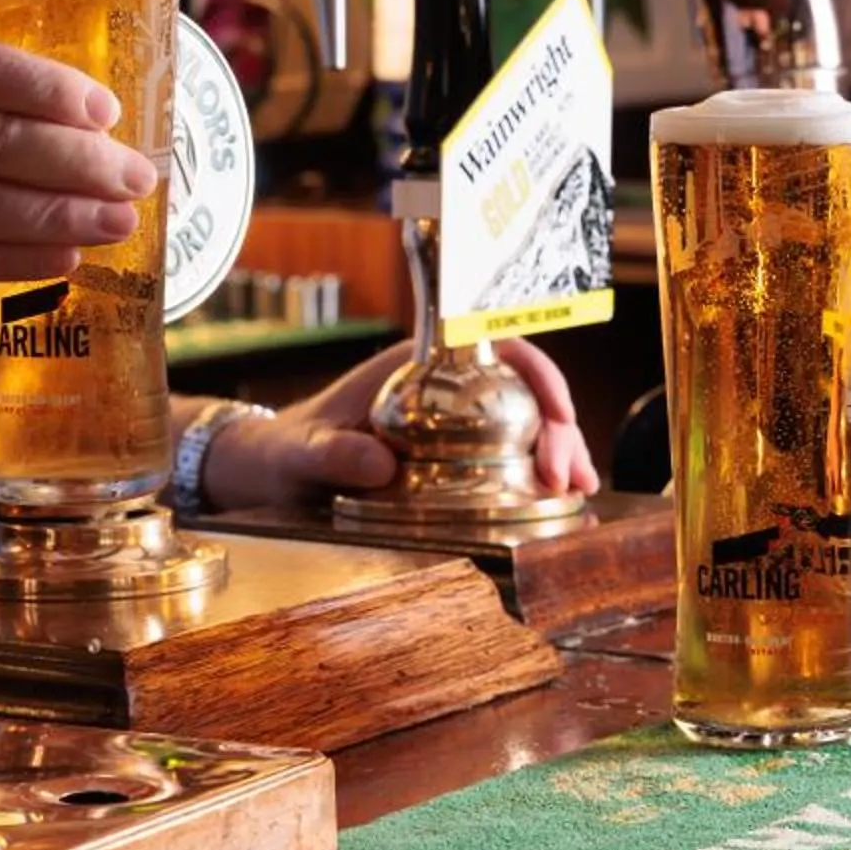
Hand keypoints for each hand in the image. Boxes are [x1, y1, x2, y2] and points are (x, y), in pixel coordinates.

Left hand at [200, 337, 602, 511]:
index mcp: (415, 366)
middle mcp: (442, 387)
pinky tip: (560, 502)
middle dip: (558, 426)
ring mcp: (451, 422)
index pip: (495, 347)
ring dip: (559, 451)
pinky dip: (538, 475)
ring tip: (579, 490)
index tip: (559, 411)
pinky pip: (507, 456)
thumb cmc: (285, 452)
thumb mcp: (302, 454)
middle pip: (522, 390)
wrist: (271, 472)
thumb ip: (331, 455)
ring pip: (524, 423)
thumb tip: (378, 464)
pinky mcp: (452, 457)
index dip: (538, 373)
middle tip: (567, 475)